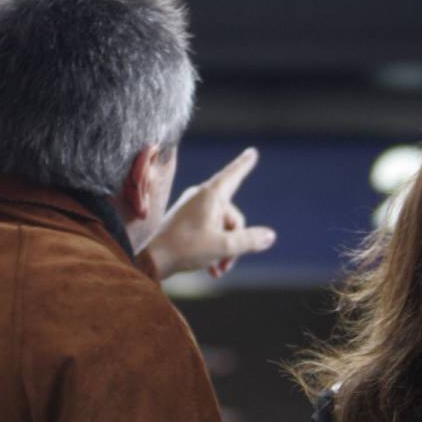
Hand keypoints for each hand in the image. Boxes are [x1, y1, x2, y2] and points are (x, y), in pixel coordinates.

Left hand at [147, 147, 276, 281]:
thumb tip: (270, 236)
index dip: (244, 164)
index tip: (252, 152)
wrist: (151, 260)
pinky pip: (209, 231)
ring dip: (224, 250)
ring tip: (218, 270)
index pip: (233, 175)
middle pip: (233, 216)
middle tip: (226, 263)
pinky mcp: (186, 222)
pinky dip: (213, 249)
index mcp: (210, 195)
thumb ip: (249, 240)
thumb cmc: (185, 248)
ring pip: (222, 228)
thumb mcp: (223, 246)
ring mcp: (193, 209)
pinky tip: (211, 269)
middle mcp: (201, 197)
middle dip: (235, 242)